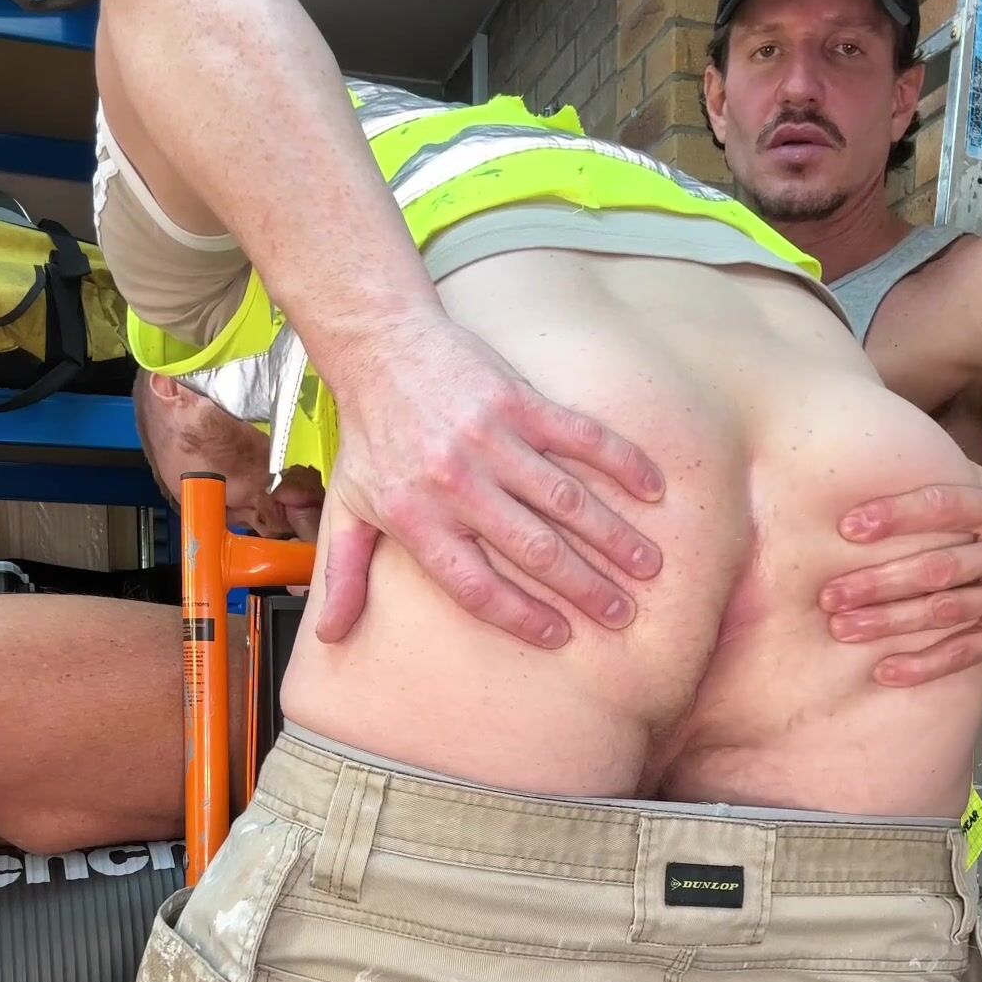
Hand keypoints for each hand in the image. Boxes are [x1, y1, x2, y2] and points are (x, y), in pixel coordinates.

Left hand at [315, 316, 664, 647]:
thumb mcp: (348, 507)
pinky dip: (621, 463)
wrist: (380, 346)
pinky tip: (652, 490)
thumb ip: (344, 574)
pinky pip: (581, 437)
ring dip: (612, 536)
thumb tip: (329, 635)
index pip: (476, 585)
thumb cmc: (369, 435)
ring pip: (566, 500)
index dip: (520, 616)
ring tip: (647, 566)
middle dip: (584, 587)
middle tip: (622, 613)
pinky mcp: (518, 401)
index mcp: (419, 519)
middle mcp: (458, 486)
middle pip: (533, 551)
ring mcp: (491, 441)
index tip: (559, 635)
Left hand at [819, 478, 981, 683]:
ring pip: (946, 611)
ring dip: (890, 622)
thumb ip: (965, 487)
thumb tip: (899, 457)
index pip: (946, 506)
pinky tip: (884, 670)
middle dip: (880, 582)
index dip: (896, 515)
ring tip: (844, 628)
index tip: (848, 527)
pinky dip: (924, 665)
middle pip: (939, 567)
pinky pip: (965, 652)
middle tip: (830, 594)